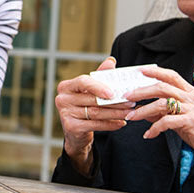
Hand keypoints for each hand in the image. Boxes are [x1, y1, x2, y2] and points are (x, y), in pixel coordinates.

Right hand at [54, 56, 131, 174]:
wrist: (75, 131)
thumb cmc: (84, 106)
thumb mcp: (90, 90)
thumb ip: (99, 76)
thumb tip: (111, 61)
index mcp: (66, 86)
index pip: (83, 82)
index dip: (98, 87)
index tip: (113, 93)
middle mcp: (62, 99)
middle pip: (92, 99)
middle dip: (114, 102)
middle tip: (130, 102)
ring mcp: (65, 114)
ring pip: (95, 113)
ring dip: (115, 113)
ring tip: (128, 112)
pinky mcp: (71, 127)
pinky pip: (95, 125)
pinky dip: (110, 124)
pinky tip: (121, 123)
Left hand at [123, 66, 193, 157]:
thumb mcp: (178, 117)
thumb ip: (162, 112)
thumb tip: (142, 111)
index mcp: (189, 92)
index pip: (171, 75)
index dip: (155, 71)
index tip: (138, 70)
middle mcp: (191, 97)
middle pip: (162, 87)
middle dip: (142, 91)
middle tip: (127, 96)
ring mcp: (192, 108)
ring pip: (162, 104)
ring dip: (143, 111)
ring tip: (132, 117)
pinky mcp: (191, 121)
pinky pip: (167, 122)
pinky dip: (154, 128)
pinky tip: (148, 134)